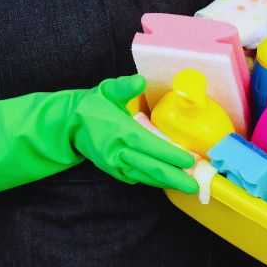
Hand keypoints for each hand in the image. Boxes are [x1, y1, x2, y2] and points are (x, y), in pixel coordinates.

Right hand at [69, 74, 199, 194]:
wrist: (69, 126)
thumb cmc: (92, 106)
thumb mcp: (107, 90)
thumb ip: (124, 86)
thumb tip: (140, 81)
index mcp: (120, 131)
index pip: (150, 145)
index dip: (170, 154)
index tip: (189, 160)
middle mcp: (117, 151)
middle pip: (150, 167)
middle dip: (175, 177)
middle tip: (196, 185)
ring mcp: (115, 164)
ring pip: (145, 176)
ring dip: (167, 182)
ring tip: (187, 186)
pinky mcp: (113, 171)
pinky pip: (137, 177)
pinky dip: (153, 180)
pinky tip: (167, 181)